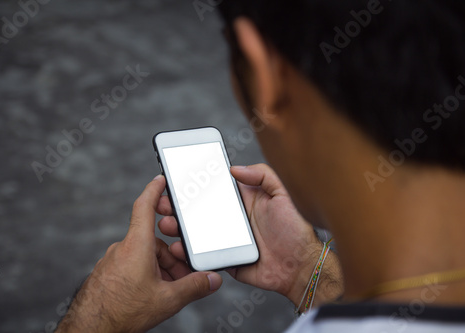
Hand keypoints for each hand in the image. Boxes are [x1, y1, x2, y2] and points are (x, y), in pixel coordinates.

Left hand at [56, 175, 222, 332]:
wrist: (90, 330)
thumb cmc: (121, 312)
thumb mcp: (166, 300)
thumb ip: (193, 287)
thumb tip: (212, 280)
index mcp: (137, 246)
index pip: (145, 206)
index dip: (154, 189)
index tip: (161, 179)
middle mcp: (123, 249)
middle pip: (154, 240)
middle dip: (172, 256)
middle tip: (183, 275)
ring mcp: (114, 261)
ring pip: (145, 256)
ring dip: (161, 268)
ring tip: (168, 290)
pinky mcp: (109, 273)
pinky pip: (134, 266)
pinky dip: (147, 274)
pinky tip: (153, 293)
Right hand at [159, 164, 342, 308]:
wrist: (300, 267)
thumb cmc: (295, 229)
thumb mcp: (283, 195)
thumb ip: (262, 175)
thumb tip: (234, 168)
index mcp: (242, 200)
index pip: (212, 189)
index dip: (194, 185)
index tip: (176, 180)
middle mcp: (230, 218)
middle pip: (198, 210)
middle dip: (178, 205)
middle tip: (164, 203)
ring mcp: (225, 239)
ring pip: (195, 232)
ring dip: (178, 227)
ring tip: (167, 223)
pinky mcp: (224, 258)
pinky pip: (202, 255)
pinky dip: (187, 252)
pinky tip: (177, 247)